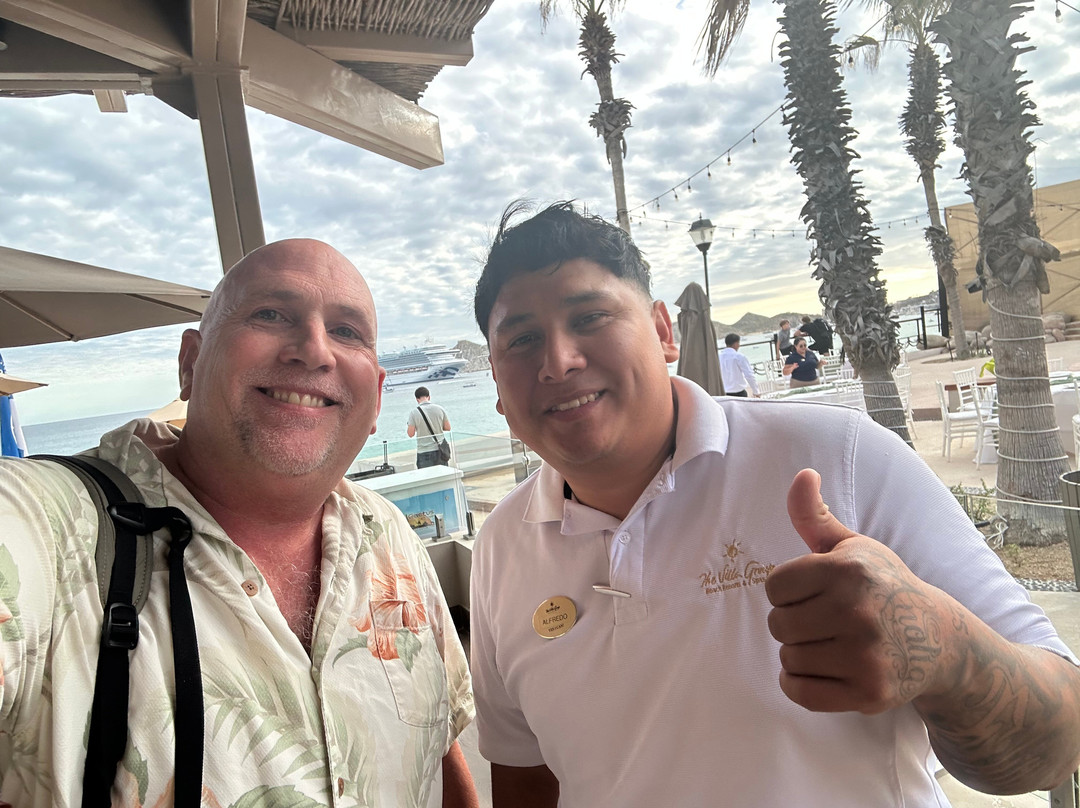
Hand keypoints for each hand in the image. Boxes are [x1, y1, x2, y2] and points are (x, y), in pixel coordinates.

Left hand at [765, 469, 949, 714]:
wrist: (938, 640)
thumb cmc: (883, 587)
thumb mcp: (852, 547)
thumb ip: (814, 515)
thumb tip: (802, 474)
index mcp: (848, 570)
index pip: (774, 587)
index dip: (788, 591)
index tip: (813, 593)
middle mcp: (857, 611)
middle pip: (777, 624)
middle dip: (793, 623)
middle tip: (824, 621)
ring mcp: (865, 656)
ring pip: (787, 658)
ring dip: (799, 653)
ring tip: (830, 644)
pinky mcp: (868, 693)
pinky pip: (800, 692)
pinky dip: (799, 683)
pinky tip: (821, 670)